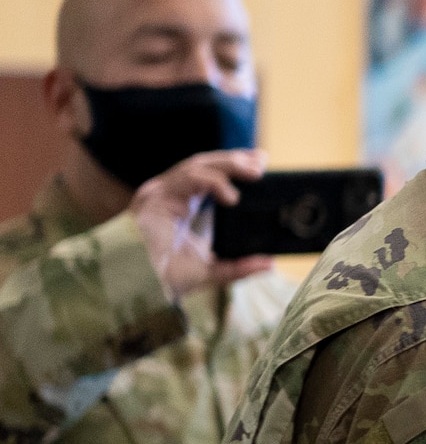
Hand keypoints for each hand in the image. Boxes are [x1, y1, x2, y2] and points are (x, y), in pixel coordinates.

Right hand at [129, 149, 271, 299]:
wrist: (138, 284)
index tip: (260, 162)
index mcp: (181, 204)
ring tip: (254, 173)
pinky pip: (186, 178)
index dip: (233, 166)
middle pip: (204, 164)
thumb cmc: (166, 276)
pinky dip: (211, 182)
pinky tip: (230, 195)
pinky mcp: (155, 197)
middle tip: (262, 160)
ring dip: (227, 165)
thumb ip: (239, 266)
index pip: (209, 175)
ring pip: (196, 166)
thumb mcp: (211, 271)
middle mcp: (171, 194)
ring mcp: (161, 193)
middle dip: (234, 159)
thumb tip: (269, 263)